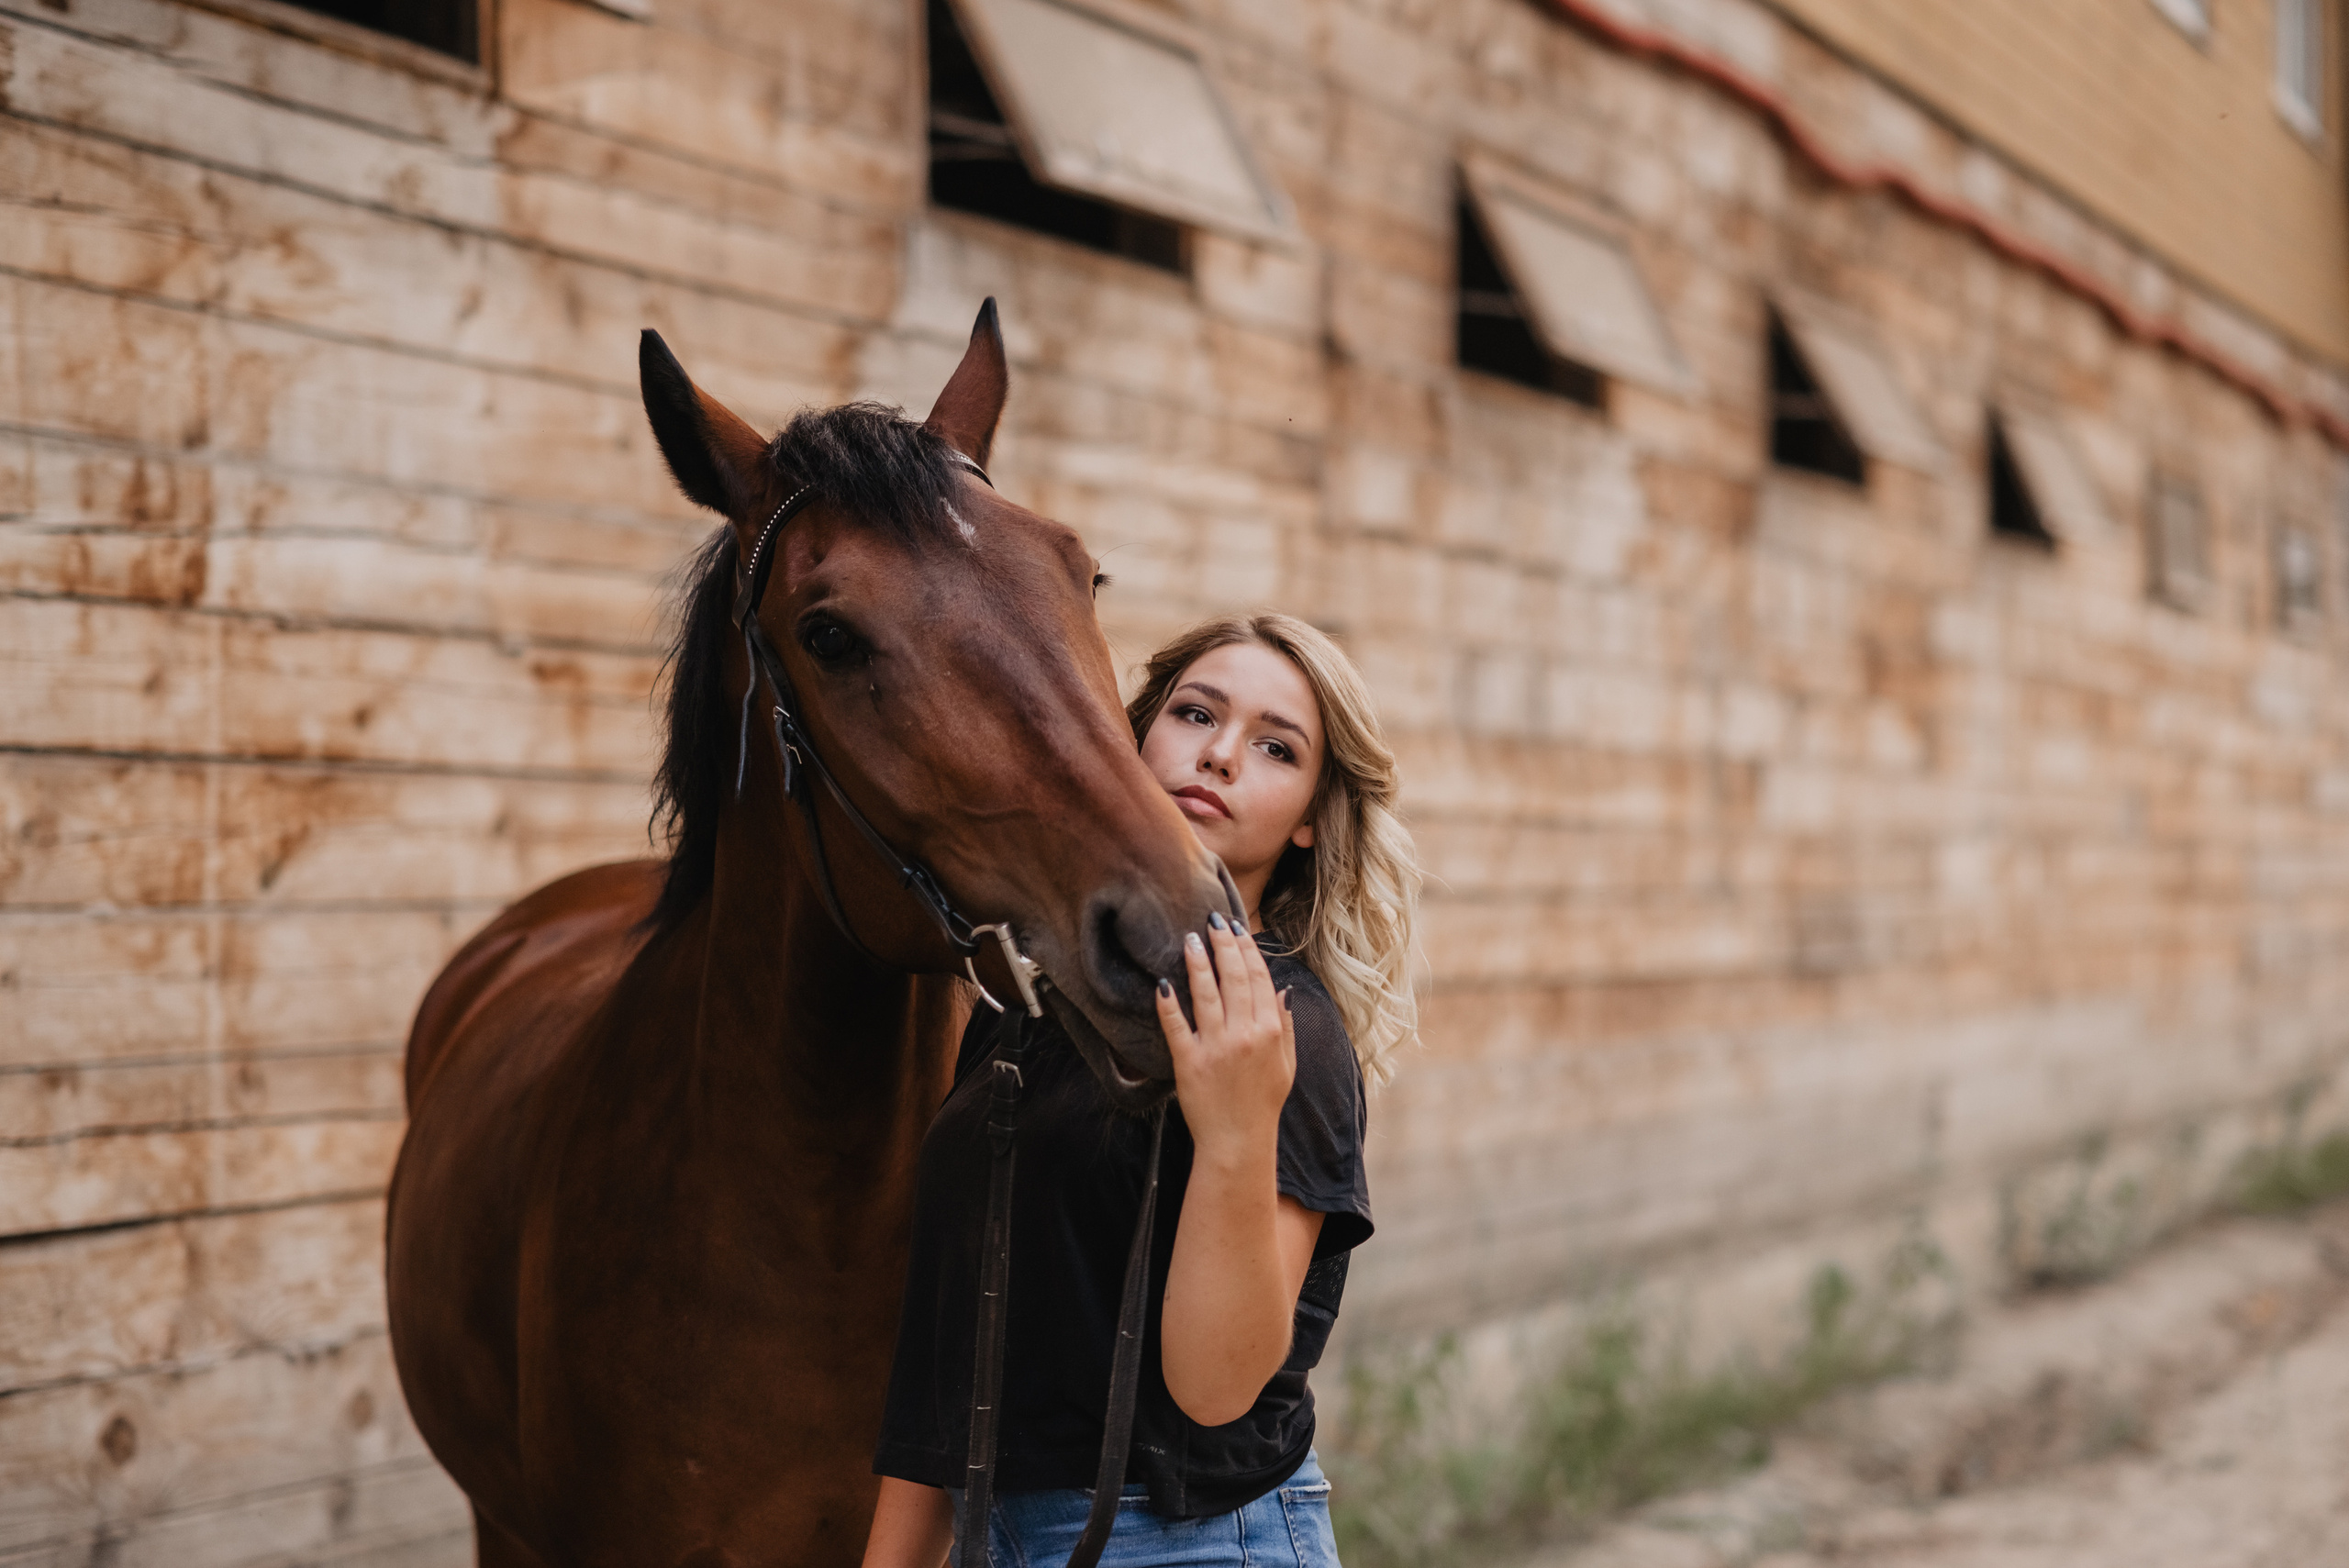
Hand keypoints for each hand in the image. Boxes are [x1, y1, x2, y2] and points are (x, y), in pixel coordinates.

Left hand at [1155, 915, 1294, 1167]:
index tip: (1237, 928)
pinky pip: (1176, 1027)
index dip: (1247, 949)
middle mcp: (1244, 1035)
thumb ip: (1285, 1025)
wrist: (1237, 1141)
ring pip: (1206, 994)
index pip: (1259, 978)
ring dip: (1197, 963)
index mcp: (1270, 1031)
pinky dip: (1168, 1004)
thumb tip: (1282, 989)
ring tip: (1189, 939)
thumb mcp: (1286, 1063)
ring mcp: (1215, 1048)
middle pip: (1233, 978)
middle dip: (1223, 944)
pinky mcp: (1189, 1063)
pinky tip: (1162, 983)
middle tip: (1212, 920)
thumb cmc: (1263, 1102)